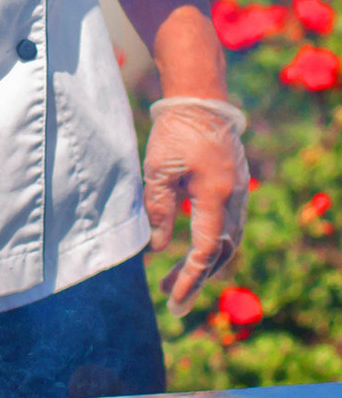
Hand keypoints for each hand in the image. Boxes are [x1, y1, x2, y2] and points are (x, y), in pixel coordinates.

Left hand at [143, 97, 249, 316]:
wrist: (201, 96)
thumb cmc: (175, 131)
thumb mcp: (158, 173)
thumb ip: (158, 213)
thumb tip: (157, 250)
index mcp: (216, 194)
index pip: (206, 250)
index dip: (189, 278)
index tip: (172, 300)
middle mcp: (235, 196)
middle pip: (221, 252)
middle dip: (195, 279)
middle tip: (170, 301)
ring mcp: (239, 191)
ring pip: (227, 241)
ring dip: (202, 265)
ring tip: (170, 282)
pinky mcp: (236, 186)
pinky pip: (228, 226)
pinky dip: (211, 246)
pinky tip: (190, 254)